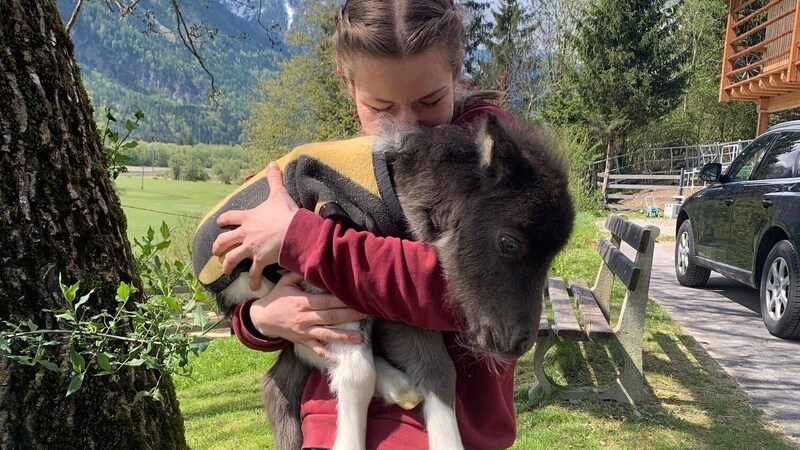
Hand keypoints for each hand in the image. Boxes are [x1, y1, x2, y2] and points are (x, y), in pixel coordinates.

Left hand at [212, 162, 298, 290]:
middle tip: (216, 250)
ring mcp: (251, 248)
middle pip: (224, 241)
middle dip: (218, 246)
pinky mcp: (260, 260)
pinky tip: (253, 287)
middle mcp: (245, 234)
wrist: (293, 231)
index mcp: (248, 218)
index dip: (223, 220)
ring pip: (232, 258)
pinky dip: (254, 281)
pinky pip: (254, 273)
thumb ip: (274, 179)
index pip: (229, 218)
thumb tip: (273, 162)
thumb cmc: (286, 213)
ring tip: (225, 270)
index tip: (219, 222)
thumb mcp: (278, 193)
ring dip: (227, 265)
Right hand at [249, 272, 367, 358]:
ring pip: (326, 334)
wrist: (261, 318)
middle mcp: (304, 317)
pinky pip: (316, 349)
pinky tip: (340, 359)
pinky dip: (327, 355)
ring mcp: (303, 331)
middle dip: (349, 316)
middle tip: (367, 314)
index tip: (357, 298)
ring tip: (360, 338)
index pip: (326, 301)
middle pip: (330, 317)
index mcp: (302, 301)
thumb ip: (299, 273)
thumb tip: (313, 262)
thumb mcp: (285, 281)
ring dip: (344, 337)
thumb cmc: (276, 297)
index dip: (341, 300)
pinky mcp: (302, 341)